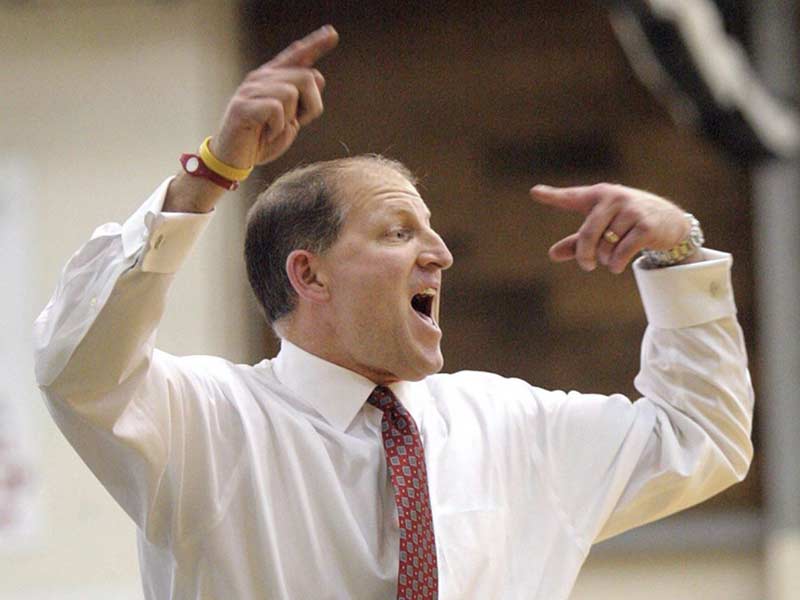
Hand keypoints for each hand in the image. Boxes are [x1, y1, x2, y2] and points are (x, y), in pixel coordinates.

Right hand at [211, 25, 338, 168]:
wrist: (233, 159)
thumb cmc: (262, 141)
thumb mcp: (290, 121)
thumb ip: (302, 101)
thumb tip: (317, 76)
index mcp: (272, 79)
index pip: (296, 56)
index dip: (315, 44)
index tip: (332, 33)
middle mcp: (261, 78)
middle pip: (306, 77)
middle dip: (312, 106)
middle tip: (298, 124)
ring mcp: (250, 91)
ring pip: (291, 93)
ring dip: (291, 119)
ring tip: (276, 130)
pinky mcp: (242, 106)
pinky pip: (276, 109)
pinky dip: (277, 128)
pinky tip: (266, 134)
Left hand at [530, 183, 691, 273]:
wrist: (671, 222)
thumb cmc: (627, 223)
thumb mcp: (601, 229)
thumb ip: (576, 242)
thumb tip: (552, 254)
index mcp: (598, 195)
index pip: (571, 197)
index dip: (553, 196)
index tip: (534, 192)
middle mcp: (614, 198)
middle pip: (588, 235)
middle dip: (585, 255)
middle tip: (588, 265)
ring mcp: (632, 210)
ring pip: (606, 246)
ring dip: (606, 259)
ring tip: (612, 258)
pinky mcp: (646, 226)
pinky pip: (622, 252)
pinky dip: (617, 264)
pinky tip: (617, 266)